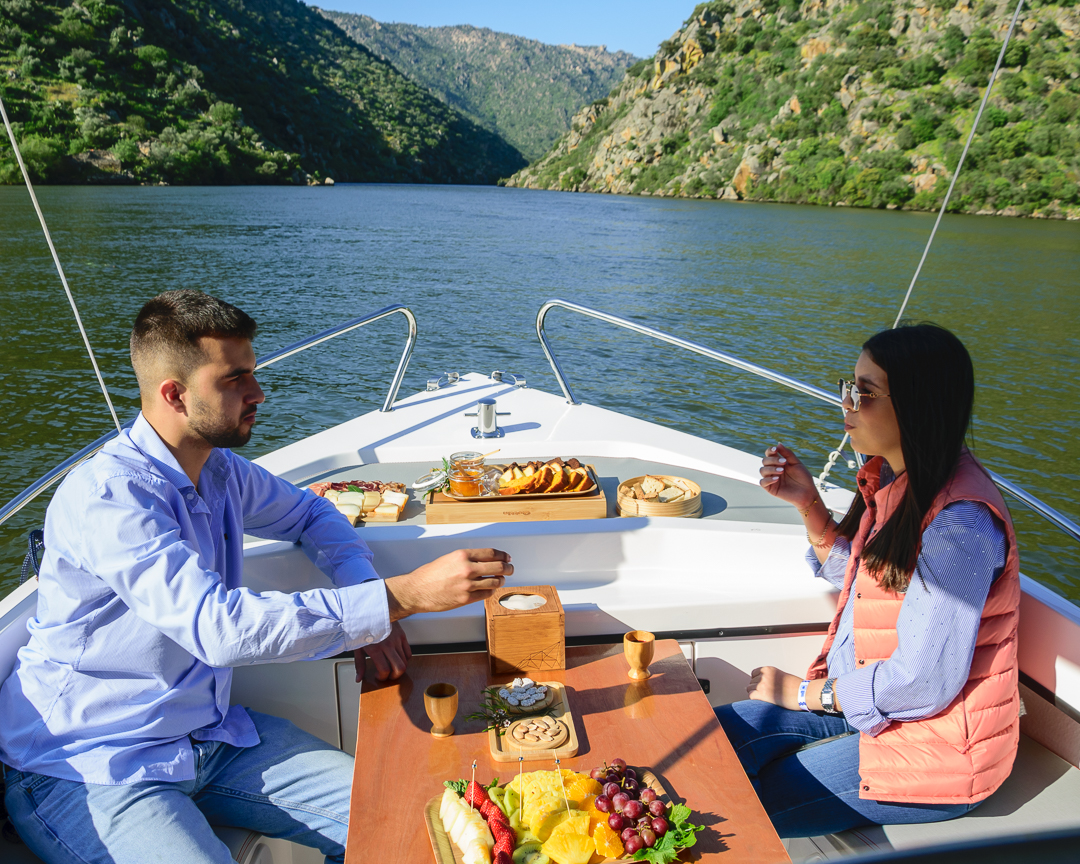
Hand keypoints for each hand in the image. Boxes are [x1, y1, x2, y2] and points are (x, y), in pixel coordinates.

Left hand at [356, 621, 411, 681]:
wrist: (370, 611)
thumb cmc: (362, 629)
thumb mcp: (357, 647)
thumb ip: (359, 664)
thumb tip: (359, 679)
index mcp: (375, 649)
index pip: (385, 670)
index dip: (383, 677)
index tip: (378, 676)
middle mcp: (388, 645)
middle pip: (400, 667)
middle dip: (395, 676)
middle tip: (389, 675)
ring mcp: (396, 640)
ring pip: (405, 661)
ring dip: (399, 667)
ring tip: (391, 666)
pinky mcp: (402, 635)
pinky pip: (408, 652)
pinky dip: (405, 659)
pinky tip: (397, 658)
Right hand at [384, 548, 512, 620]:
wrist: (416, 591)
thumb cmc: (429, 575)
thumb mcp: (449, 559)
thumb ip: (466, 559)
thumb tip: (484, 561)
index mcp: (462, 555)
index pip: (491, 553)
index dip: (502, 555)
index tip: (507, 557)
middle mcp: (467, 568)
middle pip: (497, 567)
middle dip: (507, 568)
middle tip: (510, 569)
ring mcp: (467, 585)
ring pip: (494, 582)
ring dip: (501, 580)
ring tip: (502, 580)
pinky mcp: (466, 599)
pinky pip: (486, 594)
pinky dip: (491, 591)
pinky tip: (490, 589)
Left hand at [747, 666, 803, 710]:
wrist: (803, 693)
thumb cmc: (796, 687)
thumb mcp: (781, 676)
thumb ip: (770, 678)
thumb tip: (761, 685)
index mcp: (769, 669)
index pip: (754, 673)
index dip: (757, 681)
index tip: (763, 686)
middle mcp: (764, 675)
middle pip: (751, 682)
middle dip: (757, 688)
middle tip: (766, 694)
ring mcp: (762, 684)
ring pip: (750, 689)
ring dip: (756, 694)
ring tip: (766, 698)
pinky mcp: (762, 694)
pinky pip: (751, 696)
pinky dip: (755, 699)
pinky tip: (764, 701)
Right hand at [759, 443, 816, 510]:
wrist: (807, 493)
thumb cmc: (803, 478)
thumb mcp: (797, 463)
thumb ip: (788, 454)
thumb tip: (778, 444)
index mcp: (779, 463)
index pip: (769, 454)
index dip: (770, 450)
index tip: (775, 449)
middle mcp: (773, 470)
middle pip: (764, 461)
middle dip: (773, 460)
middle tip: (784, 462)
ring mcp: (771, 479)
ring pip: (762, 470)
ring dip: (771, 468)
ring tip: (782, 470)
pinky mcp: (770, 488)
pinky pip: (762, 482)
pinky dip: (768, 479)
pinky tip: (777, 479)